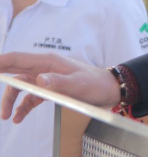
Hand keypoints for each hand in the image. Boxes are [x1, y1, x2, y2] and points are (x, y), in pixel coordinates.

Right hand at [0, 52, 119, 122]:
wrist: (108, 90)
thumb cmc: (94, 83)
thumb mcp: (77, 83)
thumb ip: (58, 82)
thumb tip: (38, 80)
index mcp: (47, 61)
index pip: (16, 59)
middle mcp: (43, 68)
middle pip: (13, 71)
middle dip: (0, 78)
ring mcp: (45, 79)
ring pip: (19, 87)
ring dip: (10, 100)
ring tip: (6, 116)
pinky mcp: (49, 90)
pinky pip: (30, 98)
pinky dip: (22, 108)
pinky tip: (18, 118)